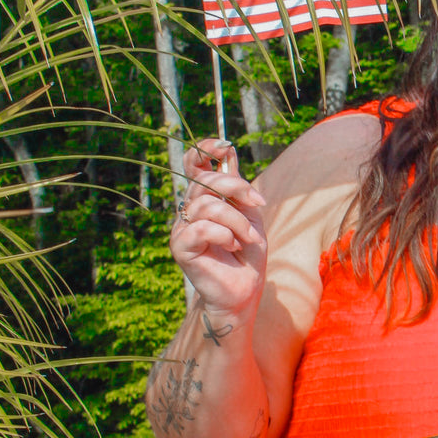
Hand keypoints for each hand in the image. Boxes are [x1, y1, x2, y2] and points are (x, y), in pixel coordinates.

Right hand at [170, 139, 266, 318]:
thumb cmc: (248, 255)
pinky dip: (225, 235)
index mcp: (204, 198)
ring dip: (237, 221)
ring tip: (246, 239)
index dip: (204, 149)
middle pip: (205, 180)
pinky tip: (231, 247)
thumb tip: (228, 152)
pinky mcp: (180, 246)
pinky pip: (202, 228)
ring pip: (207, 205)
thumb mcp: (250, 214)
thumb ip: (238, 187)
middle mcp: (189, 209)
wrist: (244, 289)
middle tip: (257, 205)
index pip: (192, 163)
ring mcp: (182, 227)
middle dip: (237, 188)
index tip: (224, 147)